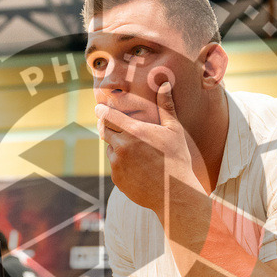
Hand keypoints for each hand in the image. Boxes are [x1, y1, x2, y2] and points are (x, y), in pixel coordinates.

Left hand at [96, 81, 200, 212]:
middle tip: (114, 124)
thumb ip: (166, 106)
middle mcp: (122, 147)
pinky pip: (115, 165)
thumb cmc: (177, 159)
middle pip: (104, 130)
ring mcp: (117, 164)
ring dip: (117, 145)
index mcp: (134, 131)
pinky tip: (137, 166)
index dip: (102, 110)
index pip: (107, 115)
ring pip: (110, 148)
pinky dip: (121, 162)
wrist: (175, 194)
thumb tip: (164, 83)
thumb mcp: (174, 130)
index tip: (99, 107)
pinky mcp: (117, 179)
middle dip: (108, 126)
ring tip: (135, 149)